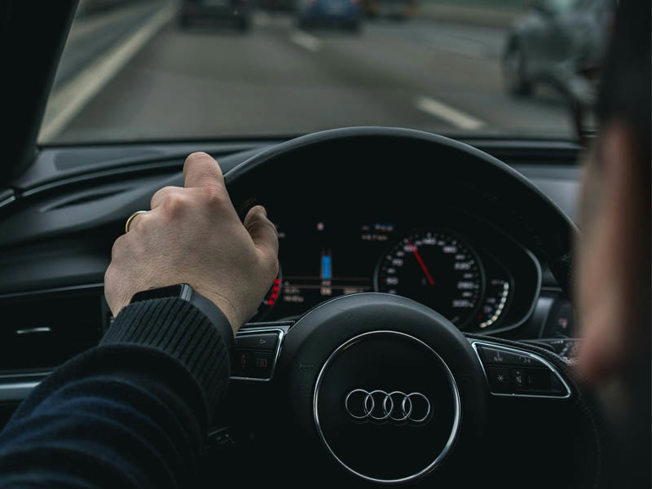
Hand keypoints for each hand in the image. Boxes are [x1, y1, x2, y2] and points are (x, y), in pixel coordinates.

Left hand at [104, 152, 278, 332]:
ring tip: (178, 271)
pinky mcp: (120, 253)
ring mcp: (141, 229)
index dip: (204, 173)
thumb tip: (259, 215)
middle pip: (174, 198)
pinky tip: (160, 282)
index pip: (201, 163)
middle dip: (184, 217)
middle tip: (198, 247)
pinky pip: (132, 249)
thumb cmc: (224, 296)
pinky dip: (143, 261)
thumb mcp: (263, 264)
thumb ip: (264, 231)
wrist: (180, 329)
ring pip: (151, 224)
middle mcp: (171, 208)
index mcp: (208, 203)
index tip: (207, 188)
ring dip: (162, 239)